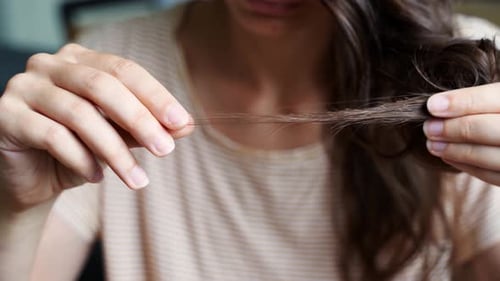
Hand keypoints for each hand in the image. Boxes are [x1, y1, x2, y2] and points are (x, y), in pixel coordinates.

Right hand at [0, 43, 192, 209]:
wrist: (30, 178)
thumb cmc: (77, 150)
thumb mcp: (116, 138)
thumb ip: (145, 128)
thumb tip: (185, 126)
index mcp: (80, 60)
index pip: (124, 69)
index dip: (155, 96)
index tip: (182, 123)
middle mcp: (50, 65)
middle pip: (103, 86)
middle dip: (140, 120)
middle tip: (165, 150)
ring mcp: (24, 87)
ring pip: (80, 114)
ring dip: (115, 150)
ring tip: (137, 179)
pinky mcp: (5, 115)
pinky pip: (52, 136)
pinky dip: (81, 159)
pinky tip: (97, 177)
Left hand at [424, 83, 499, 184]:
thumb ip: (482, 101)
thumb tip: (439, 105)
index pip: (495, 98)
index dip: (463, 101)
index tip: (431, 105)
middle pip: (490, 129)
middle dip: (455, 129)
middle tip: (428, 128)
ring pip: (491, 157)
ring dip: (456, 151)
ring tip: (432, 144)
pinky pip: (494, 176)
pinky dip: (468, 166)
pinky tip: (449, 157)